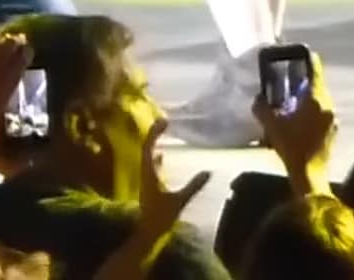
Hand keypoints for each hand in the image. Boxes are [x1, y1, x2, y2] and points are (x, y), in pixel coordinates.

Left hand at [136, 118, 209, 237]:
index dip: (155, 132)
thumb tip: (208, 171)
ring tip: (163, 132)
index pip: (148, 146)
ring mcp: (145, 177)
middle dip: (154, 133)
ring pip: (147, 155)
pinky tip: (162, 155)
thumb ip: (194, 186)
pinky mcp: (148, 184)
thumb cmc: (162, 217)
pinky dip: (156, 156)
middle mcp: (144, 172)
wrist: (148, 233)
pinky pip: (150, 164)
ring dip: (154, 142)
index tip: (165, 121)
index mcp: (148, 173)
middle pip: (146, 146)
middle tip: (165, 121)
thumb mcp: (180, 200)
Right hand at [252, 51, 336, 194]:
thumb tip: (258, 98)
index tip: (296, 53)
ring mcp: (333, 119)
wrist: (309, 176)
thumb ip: (262, 107)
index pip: (314, 68)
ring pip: (320, 100)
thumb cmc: (291, 146)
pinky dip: (312, 112)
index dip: (306, 57)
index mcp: (315, 97)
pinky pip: (322, 114)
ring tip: (290, 103)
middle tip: (286, 81)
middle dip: (302, 81)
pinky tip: (299, 122)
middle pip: (317, 84)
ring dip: (307, 98)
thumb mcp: (270, 124)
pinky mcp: (334, 132)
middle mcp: (328, 105)